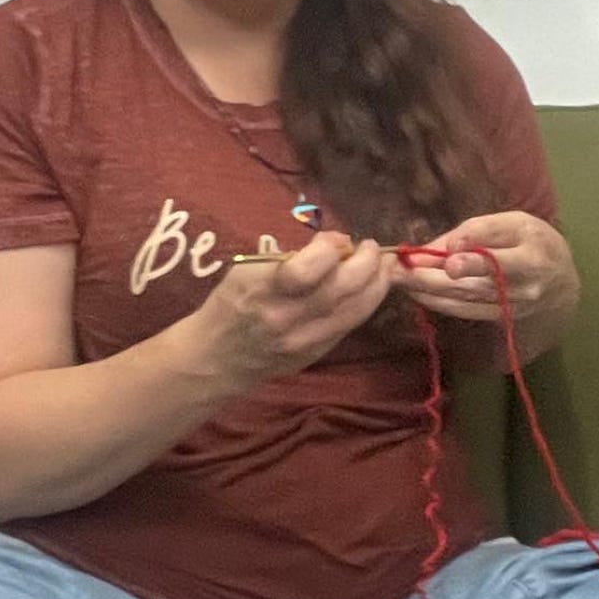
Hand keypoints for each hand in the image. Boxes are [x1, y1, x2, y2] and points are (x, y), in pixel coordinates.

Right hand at [198, 231, 396, 384]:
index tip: (334, 239)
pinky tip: (370, 288)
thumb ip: (290, 257)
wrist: (216, 358)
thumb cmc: (230, 304)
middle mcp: (286, 319)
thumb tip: (337, 243)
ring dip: (377, 284)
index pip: (305, 270)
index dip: (328, 249)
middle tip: (371, 247)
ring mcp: (305, 341)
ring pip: (355, 311)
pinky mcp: (316, 353)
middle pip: (340, 291)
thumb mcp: (246, 270)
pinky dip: (365, 303)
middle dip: (366, 263)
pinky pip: (350, 325)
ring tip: (382, 266)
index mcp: (262, 291)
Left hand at [392, 211, 578, 328]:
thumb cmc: (532, 241)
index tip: (445, 258)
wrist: (560, 282)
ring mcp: (509, 308)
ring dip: (425, 290)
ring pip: (463, 300)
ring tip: (397, 278)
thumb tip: (443, 246)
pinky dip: (437, 302)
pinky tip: (415, 291)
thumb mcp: (513, 223)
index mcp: (531, 257)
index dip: (472, 260)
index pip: (498, 261)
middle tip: (397, 269)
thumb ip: (479, 230)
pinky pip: (463, 312)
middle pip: (472, 284)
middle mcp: (522, 288)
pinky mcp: (498, 319)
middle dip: (430, 277)